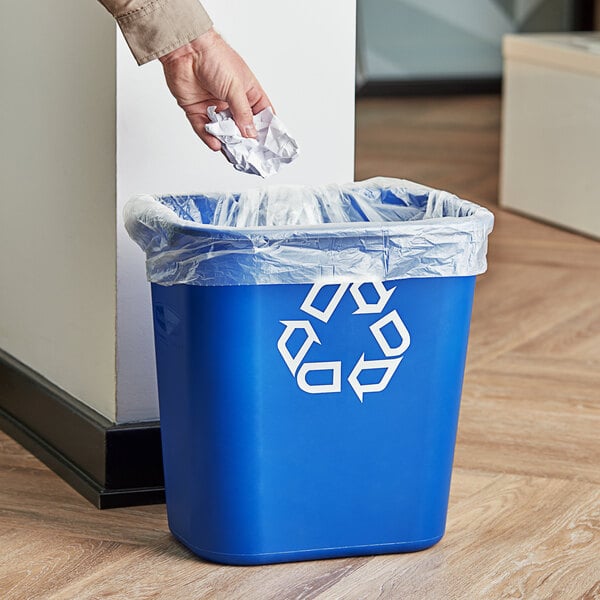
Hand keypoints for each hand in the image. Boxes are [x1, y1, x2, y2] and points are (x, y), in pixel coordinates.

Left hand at [159, 29, 271, 150]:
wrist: (186, 49)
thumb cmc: (215, 57)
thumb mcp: (236, 88)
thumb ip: (243, 113)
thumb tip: (250, 134)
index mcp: (247, 92)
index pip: (261, 115)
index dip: (266, 130)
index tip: (269, 145)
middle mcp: (231, 101)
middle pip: (242, 127)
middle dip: (245, 141)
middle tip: (251, 156)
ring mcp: (214, 106)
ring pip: (223, 131)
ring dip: (227, 142)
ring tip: (234, 155)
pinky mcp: (196, 110)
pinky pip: (203, 129)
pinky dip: (209, 138)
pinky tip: (216, 145)